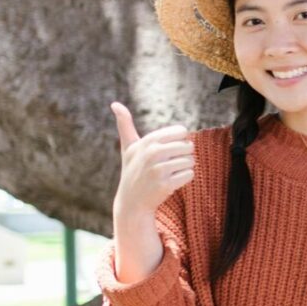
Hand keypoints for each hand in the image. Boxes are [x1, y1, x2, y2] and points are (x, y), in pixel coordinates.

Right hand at [111, 102, 193, 223]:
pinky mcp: (166, 185)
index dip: (179, 141)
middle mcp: (152, 153)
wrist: (131, 202)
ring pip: (191, 160)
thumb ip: (124, 124)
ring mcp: (159, 170)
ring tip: (169, 173)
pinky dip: (185, 179)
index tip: (167, 150)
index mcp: (148, 141)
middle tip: (169, 164)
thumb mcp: (128, 147)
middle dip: (184, 155)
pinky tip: (171, 182)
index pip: (182, 131)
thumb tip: (115, 103)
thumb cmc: (132, 170)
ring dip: (184, 168)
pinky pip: (190, 174)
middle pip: (189, 146)